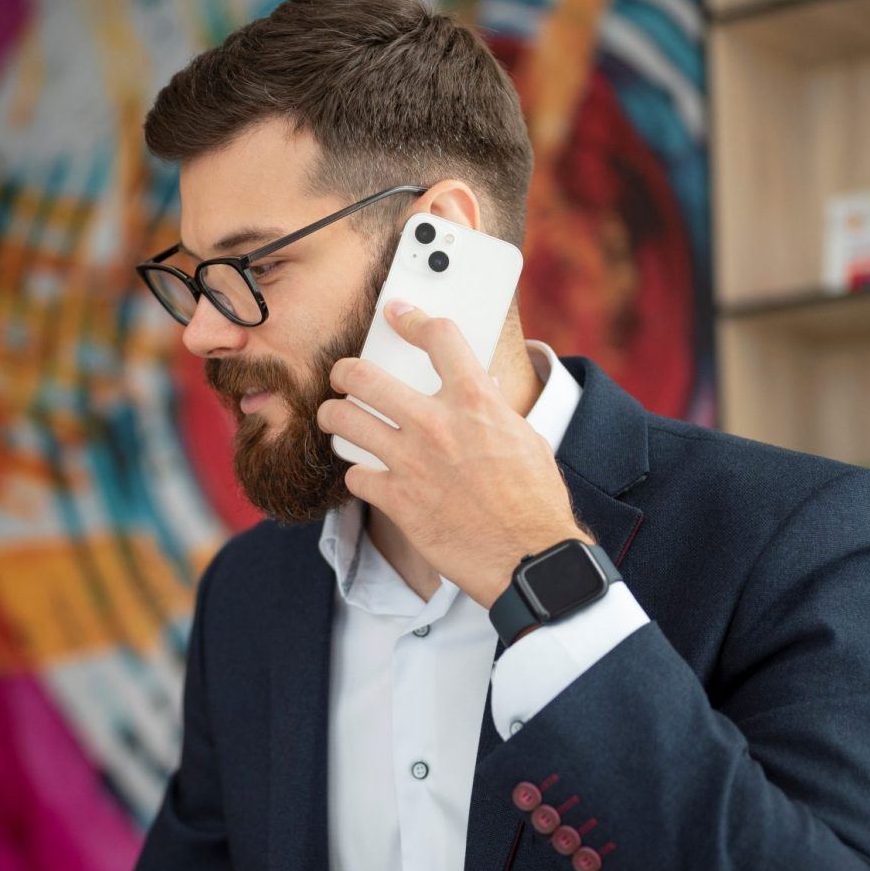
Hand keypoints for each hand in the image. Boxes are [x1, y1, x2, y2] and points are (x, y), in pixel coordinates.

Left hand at [316, 300, 588, 605]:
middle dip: (344, 372)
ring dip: (335, 417)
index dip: (412, 317)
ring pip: (342, 420)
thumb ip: (491, 409)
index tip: (398, 313)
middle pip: (362, 375)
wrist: (530, 557)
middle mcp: (436, 424)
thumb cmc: (534, 499)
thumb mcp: (523, 437)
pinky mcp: (397, 499)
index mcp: (475, 400)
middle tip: (342, 377)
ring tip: (337, 419)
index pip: (437, 336)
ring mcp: (411, 462)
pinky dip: (360, 474)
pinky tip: (369, 476)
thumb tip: (479, 388)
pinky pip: (355, 474)